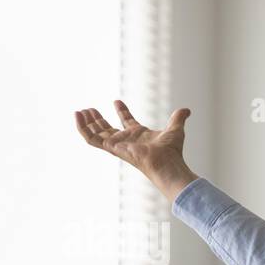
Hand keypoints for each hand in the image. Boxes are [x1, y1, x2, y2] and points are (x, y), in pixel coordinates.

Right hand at [75, 101, 197, 201]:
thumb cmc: (171, 151)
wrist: (167, 163)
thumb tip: (187, 110)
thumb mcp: (175, 129)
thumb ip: (178, 118)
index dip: (122, 110)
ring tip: (80, 111)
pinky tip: (78, 116)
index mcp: (139, 135)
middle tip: (89, 109)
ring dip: (87, 123)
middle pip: (108, 129)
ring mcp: (118, 145)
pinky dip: (83, 128)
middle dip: (98, 119)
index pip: (127, 122)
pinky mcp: (112, 148)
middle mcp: (127, 140)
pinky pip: (92, 139)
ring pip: (97, 134)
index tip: (116, 101)